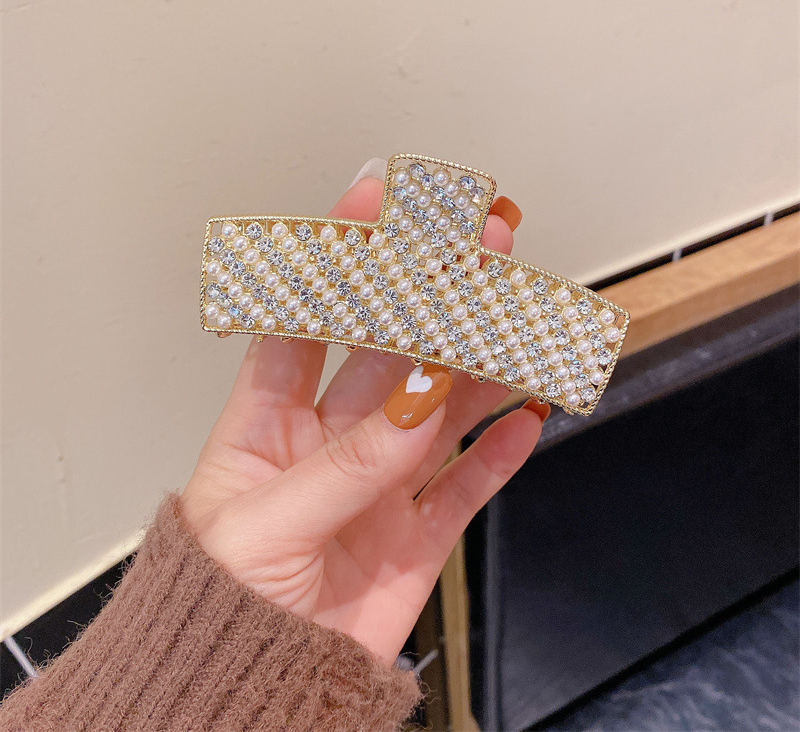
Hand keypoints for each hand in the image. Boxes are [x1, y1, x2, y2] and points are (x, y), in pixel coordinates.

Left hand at [179, 175, 547, 666]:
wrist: (252, 691)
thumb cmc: (218, 607)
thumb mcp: (266, 527)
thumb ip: (345, 465)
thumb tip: (415, 405)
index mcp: (268, 426)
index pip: (304, 319)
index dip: (334, 256)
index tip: (369, 200)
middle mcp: (330, 444)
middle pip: (391, 352)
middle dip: (432, 295)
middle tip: (476, 246)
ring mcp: (378, 485)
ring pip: (442, 409)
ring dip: (480, 364)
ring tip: (518, 317)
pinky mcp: (415, 533)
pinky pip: (468, 482)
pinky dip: (500, 452)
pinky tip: (524, 416)